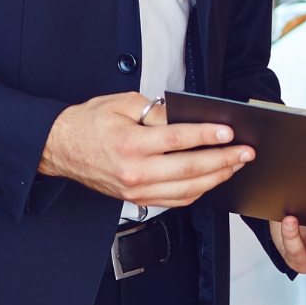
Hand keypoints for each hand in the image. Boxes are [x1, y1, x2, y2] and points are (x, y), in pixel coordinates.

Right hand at [40, 92, 251, 207]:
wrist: (59, 148)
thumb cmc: (89, 122)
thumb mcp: (121, 104)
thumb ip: (156, 112)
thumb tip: (186, 118)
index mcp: (130, 144)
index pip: (178, 140)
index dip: (207, 135)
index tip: (230, 132)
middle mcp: (135, 172)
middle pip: (189, 168)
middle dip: (223, 160)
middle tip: (246, 152)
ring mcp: (136, 190)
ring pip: (187, 190)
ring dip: (216, 178)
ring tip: (235, 165)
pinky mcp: (137, 199)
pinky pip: (175, 200)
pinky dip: (198, 191)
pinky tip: (212, 179)